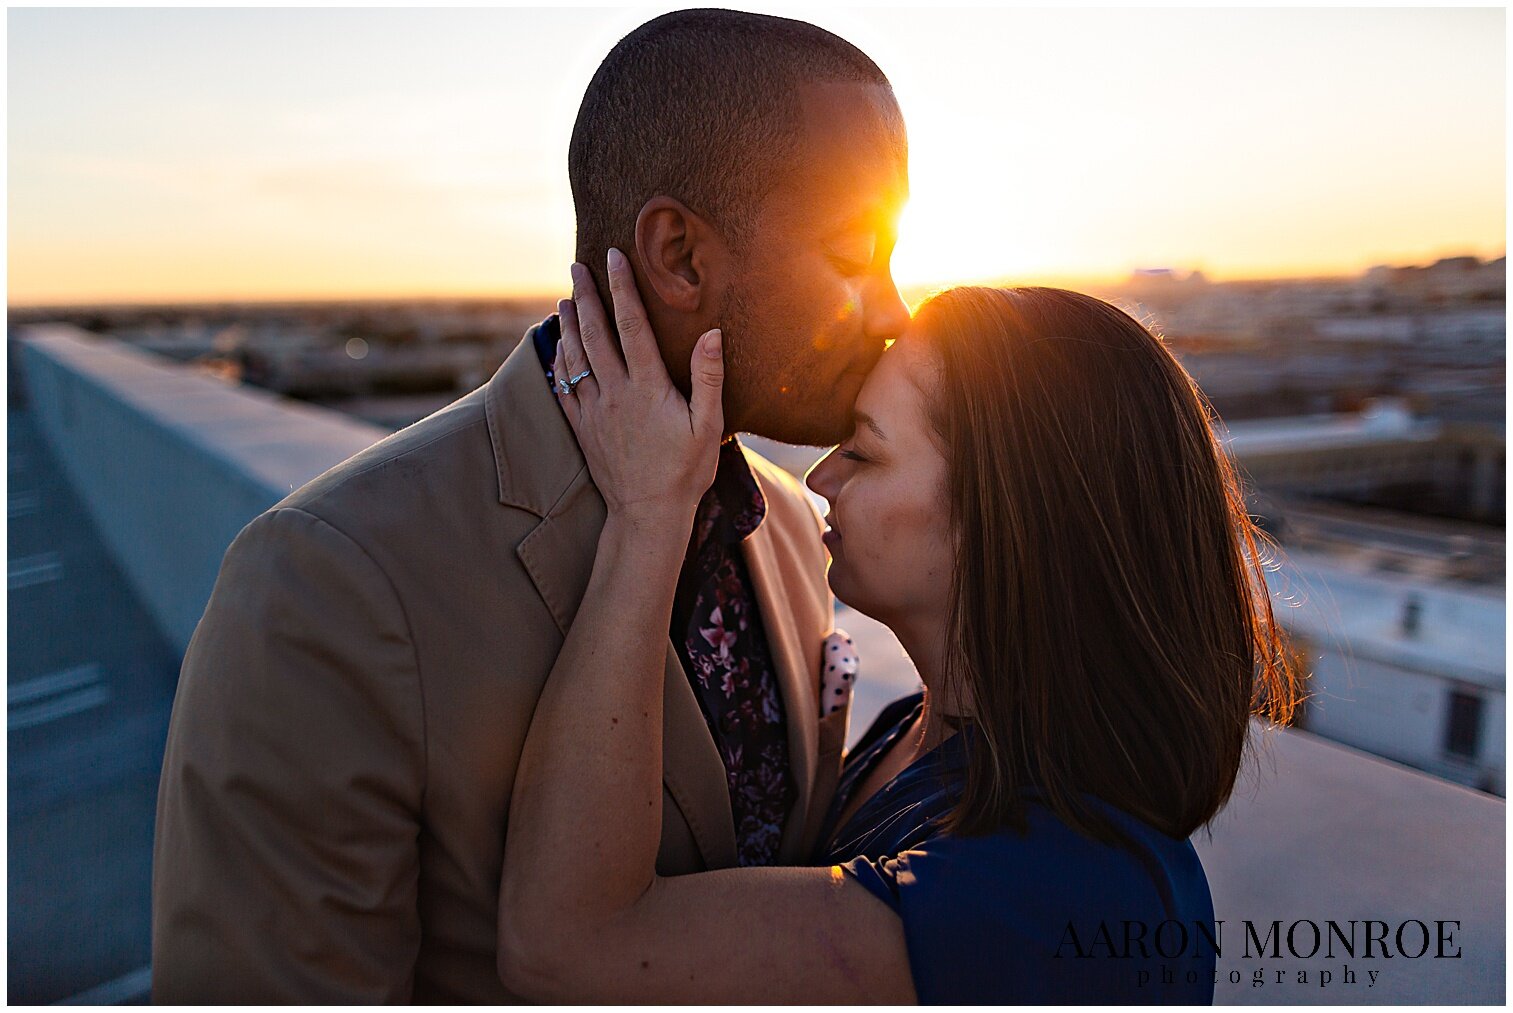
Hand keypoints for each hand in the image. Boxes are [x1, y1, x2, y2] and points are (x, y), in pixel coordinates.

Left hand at [554, 249, 723, 522]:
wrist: (647, 514)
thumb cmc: (685, 472)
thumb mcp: (708, 426)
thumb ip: (708, 377)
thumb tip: (711, 333)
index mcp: (647, 387)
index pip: (631, 325)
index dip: (621, 287)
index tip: (613, 257)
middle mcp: (615, 393)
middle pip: (595, 333)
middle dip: (587, 295)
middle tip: (577, 267)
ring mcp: (594, 411)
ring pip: (575, 357)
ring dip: (569, 325)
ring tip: (565, 299)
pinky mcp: (583, 429)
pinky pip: (564, 388)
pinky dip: (559, 362)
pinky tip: (557, 349)